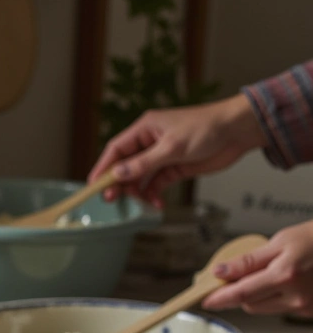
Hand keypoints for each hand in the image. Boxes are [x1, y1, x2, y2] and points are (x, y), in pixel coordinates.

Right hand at [89, 93, 265, 204]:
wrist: (239, 131)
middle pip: (125, 165)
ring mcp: (162, 155)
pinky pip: (156, 183)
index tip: (94, 186)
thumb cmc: (207, 129)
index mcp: (145, 129)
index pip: (116, 149)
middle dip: (119, 183)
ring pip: (140, 177)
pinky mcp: (175, 167)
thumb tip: (117, 175)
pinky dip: (154, 194)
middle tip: (113, 200)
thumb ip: (144, 163)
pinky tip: (156, 203)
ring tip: (139, 204)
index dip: (103, 167)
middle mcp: (150, 141)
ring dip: (137, 191)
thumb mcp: (172, 147)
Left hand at [202, 222, 312, 315]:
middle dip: (240, 292)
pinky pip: (281, 308)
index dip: (219, 298)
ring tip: (272, 273)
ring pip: (264, 308)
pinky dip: (276, 298)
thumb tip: (219, 272)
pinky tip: (287, 282)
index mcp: (285, 276)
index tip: (204, 299)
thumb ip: (248, 261)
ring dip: (257, 296)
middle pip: (250, 304)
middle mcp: (296, 297)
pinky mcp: (311, 312)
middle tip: (237, 276)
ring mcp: (306, 307)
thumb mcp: (281, 241)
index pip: (240, 293)